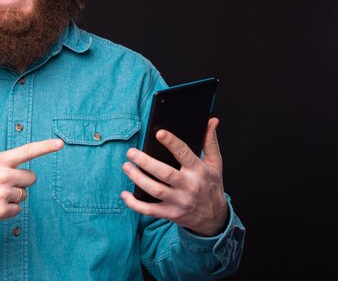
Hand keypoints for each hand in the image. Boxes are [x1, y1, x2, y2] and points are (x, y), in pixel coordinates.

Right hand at [0, 109, 63, 223]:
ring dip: (13, 194)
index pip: (27, 151)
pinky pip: (18, 209)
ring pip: (24, 194)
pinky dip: (9, 208)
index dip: (45, 147)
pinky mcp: (2, 211)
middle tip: (2, 181)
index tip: (60, 143)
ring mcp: (3, 195)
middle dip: (22, 180)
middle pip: (31, 178)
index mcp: (0, 161)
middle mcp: (4, 177)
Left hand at [121, 117, 227, 235]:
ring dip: (138, 179)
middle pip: (165, 174)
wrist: (215, 219)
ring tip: (126, 167)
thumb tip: (211, 120)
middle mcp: (189, 186)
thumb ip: (210, 142)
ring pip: (155, 190)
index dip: (172, 143)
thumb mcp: (215, 164)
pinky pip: (150, 210)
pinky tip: (125, 195)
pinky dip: (135, 204)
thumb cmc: (211, 186)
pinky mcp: (170, 214)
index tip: (159, 133)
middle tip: (130, 152)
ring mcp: (179, 202)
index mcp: (199, 171)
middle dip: (146, 162)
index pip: (184, 154)